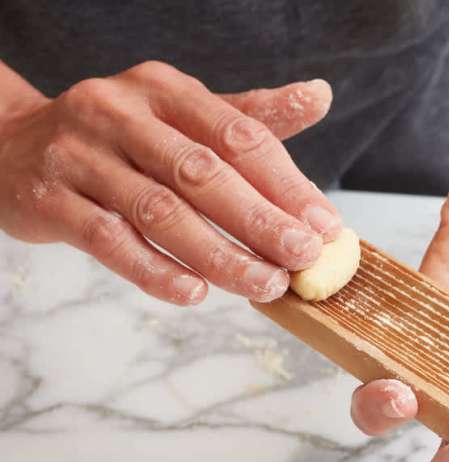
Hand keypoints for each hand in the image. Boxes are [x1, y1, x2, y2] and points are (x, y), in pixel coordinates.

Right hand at [0, 61, 340, 304]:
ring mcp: (81, 155)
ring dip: (218, 254)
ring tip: (263, 285)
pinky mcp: (50, 200)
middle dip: (260, 220)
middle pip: (202, 173)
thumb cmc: (122, 136)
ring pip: (159, 211)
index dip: (286, 184)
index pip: (238, 136)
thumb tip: (321, 96)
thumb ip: (249, 115)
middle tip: (303, 258)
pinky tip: (194, 292)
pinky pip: (108, 240)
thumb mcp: (182, 113)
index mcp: (166, 89)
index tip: (325, 226)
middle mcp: (122, 113)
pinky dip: (153, 269)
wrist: (15, 144)